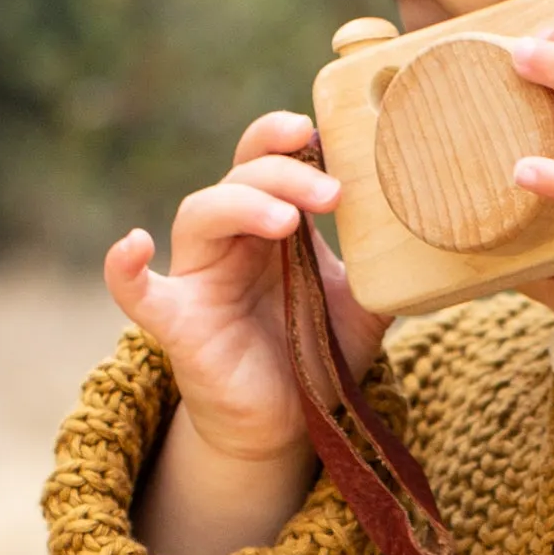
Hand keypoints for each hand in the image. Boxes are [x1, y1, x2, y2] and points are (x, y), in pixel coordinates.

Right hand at [102, 119, 384, 463]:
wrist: (288, 424)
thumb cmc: (316, 354)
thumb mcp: (363, 306)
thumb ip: (384, 267)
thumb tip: (427, 232)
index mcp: (272, 224)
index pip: (265, 159)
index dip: (281, 136)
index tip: (315, 129)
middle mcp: (231, 240)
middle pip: (240, 177)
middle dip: (285, 174)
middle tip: (332, 195)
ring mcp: (200, 278)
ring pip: (200, 213)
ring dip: (243, 204)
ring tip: (289, 221)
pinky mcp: (178, 324)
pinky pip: (138, 294)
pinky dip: (126, 270)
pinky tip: (134, 245)